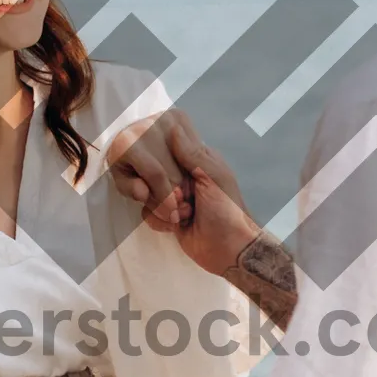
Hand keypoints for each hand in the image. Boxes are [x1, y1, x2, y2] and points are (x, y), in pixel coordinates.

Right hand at [107, 111, 260, 275]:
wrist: (229, 250)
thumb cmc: (226, 209)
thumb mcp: (213, 177)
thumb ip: (191, 153)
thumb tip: (172, 126)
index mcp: (198, 164)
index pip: (169, 150)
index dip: (163, 158)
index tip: (164, 167)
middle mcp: (183, 179)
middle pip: (154, 173)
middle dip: (163, 189)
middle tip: (182, 199)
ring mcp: (173, 199)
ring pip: (148, 194)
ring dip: (163, 207)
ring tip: (183, 216)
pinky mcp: (166, 219)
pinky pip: (147, 213)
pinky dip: (159, 221)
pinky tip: (176, 227)